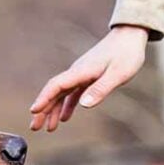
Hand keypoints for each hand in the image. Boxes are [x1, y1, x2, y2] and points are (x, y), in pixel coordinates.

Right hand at [29, 25, 148, 131]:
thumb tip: (84, 104)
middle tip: (34, 127)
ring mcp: (80, 75)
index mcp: (81, 71)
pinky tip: (64, 118)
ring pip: (61, 94)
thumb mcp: (118, 73)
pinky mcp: (86, 77)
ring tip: (47, 128)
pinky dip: (66, 106)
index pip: (56, 85)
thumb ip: (101, 89)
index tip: (33, 111)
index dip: (44, 98)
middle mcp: (76, 73)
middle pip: (53, 92)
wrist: (130, 36)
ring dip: (52, 110)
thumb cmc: (127, 53)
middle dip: (43, 109)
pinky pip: (71, 94)